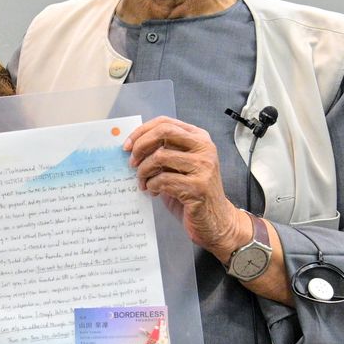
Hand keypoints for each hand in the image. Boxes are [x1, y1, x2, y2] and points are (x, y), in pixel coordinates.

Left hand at [125, 116, 292, 303]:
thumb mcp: (179, 166)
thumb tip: (132, 145)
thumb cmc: (192, 193)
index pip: (165, 122)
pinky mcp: (198, 187)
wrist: (216, 221)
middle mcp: (204, 148)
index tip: (127, 147)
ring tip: (143, 183)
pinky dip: (152, 186)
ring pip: (160, 157)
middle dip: (141, 146)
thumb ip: (164, 152)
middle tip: (132, 163)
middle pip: (163, 133)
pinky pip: (163, 180)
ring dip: (144, 172)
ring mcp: (204, 167)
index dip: (142, 132)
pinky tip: (154, 192)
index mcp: (199, 138)